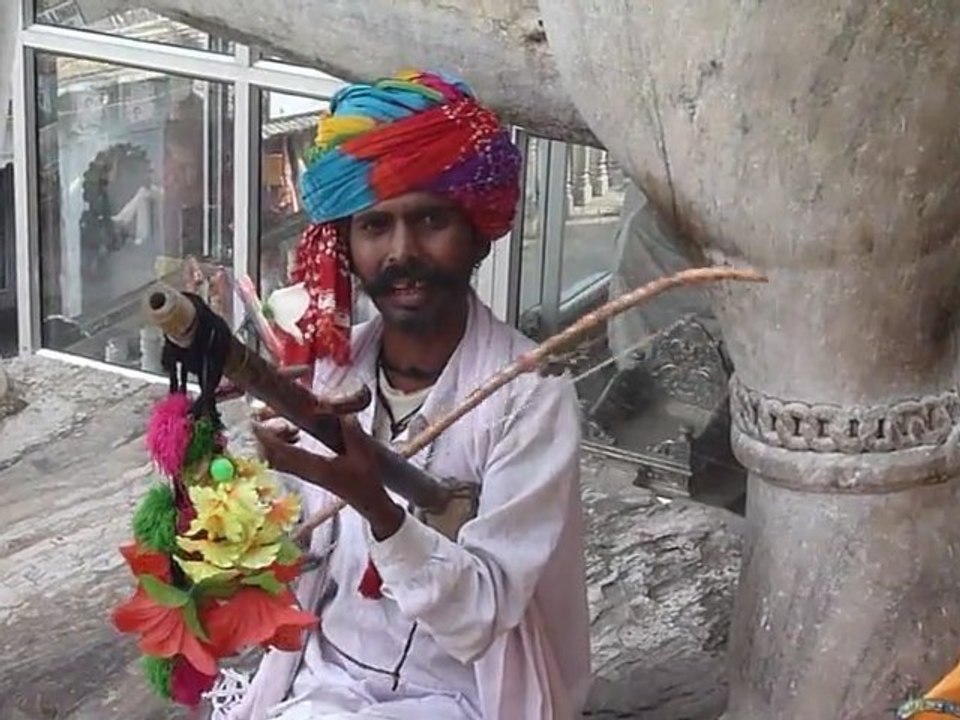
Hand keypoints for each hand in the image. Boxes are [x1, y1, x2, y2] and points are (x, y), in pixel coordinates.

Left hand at [252, 415, 404, 539]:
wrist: (368, 502)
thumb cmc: (367, 479)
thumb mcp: (364, 452)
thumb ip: (351, 431)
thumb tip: (339, 409)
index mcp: (317, 467)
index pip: (284, 454)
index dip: (267, 439)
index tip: (255, 424)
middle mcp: (306, 472)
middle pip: (273, 458)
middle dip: (264, 440)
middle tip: (262, 420)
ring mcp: (305, 475)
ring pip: (278, 460)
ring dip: (273, 443)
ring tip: (279, 425)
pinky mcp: (307, 475)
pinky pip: (286, 462)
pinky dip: (282, 448)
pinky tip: (293, 435)